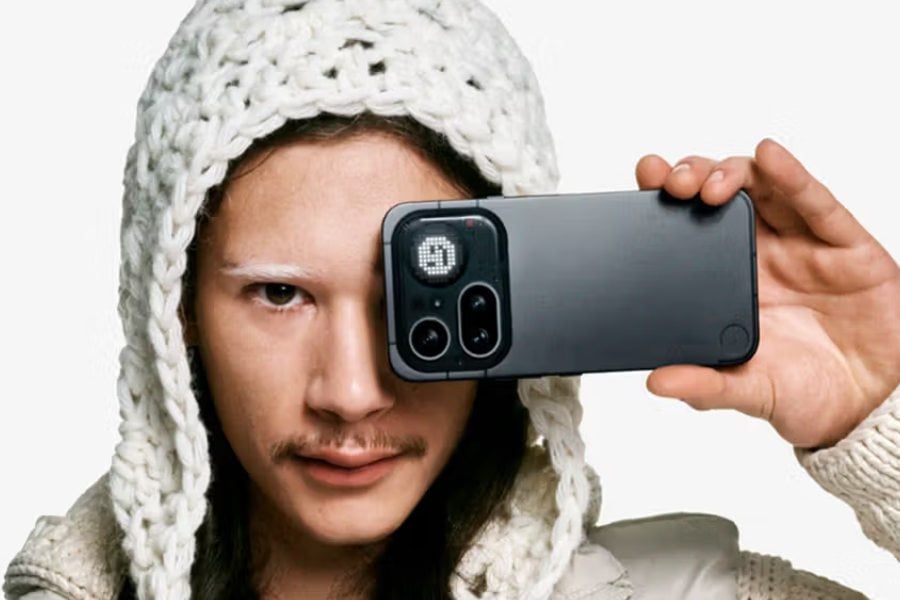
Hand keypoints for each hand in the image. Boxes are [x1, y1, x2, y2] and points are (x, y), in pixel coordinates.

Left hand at [635, 139, 899, 447]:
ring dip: (732, 172)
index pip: (687, 226)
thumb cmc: (807, 392)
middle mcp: (759, 252)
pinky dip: (792, 175)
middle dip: (692, 177)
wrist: (870, 405)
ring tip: (712, 183)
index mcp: (726, 280)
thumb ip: (706, 386)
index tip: (642, 180)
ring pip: (762, 188)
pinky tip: (770, 157)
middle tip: (671, 184)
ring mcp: (800, 243)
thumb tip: (657, 382)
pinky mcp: (844, 244)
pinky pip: (816, 202)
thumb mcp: (749, 392)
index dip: (663, 199)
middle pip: (719, 194)